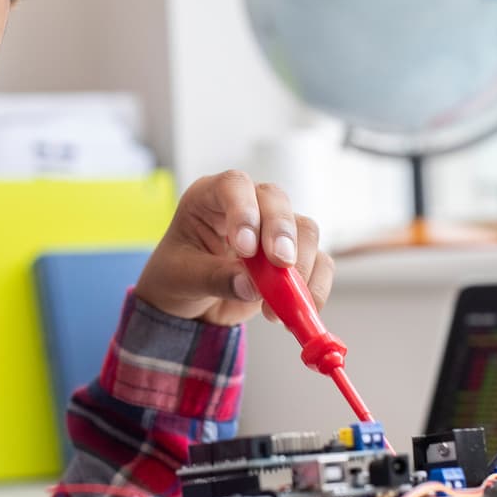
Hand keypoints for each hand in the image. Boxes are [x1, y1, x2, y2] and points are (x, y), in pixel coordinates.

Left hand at [133, 170, 332, 325]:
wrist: (189, 304)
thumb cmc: (176, 278)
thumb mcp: (182, 278)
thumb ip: (214, 278)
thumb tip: (251, 286)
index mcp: (209, 197)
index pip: (234, 185)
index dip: (244, 210)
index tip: (246, 247)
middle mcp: (247, 205)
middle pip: (277, 201)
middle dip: (281, 233)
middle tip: (280, 265)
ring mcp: (273, 228)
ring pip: (305, 229)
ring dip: (300, 267)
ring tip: (276, 304)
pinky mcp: (294, 256)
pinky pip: (319, 263)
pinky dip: (313, 288)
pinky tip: (294, 311)